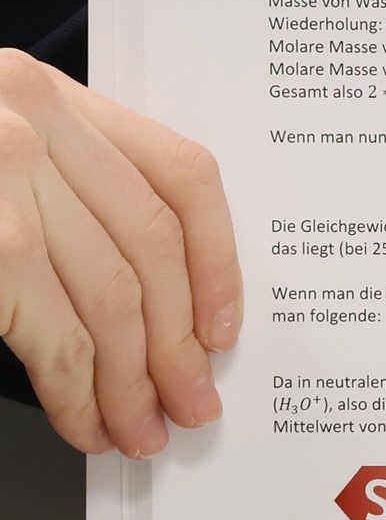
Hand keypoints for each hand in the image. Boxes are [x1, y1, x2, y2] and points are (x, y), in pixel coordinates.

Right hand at [0, 47, 241, 456]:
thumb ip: (59, 192)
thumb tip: (152, 304)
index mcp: (41, 90)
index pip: (179, 176)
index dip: (218, 262)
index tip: (225, 327)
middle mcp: (25, 115)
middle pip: (151, 249)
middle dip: (180, 344)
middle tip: (192, 405)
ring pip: (112, 296)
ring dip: (132, 381)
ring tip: (140, 430)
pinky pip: (53, 330)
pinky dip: (77, 390)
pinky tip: (84, 420)